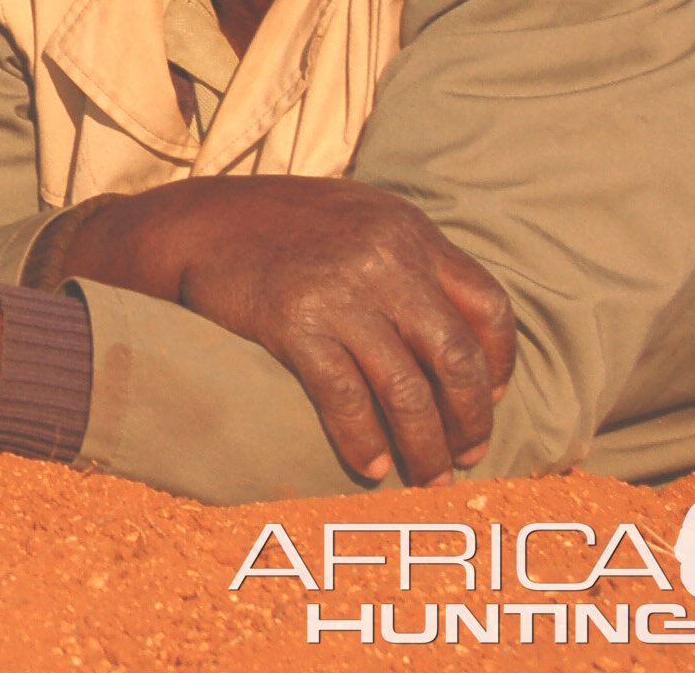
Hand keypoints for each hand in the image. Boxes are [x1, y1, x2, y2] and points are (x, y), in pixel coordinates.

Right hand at [57, 175, 515, 483]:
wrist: (193, 223)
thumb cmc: (279, 226)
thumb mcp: (358, 218)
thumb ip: (409, 260)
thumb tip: (460, 330)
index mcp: (408, 231)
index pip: (488, 306)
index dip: (500, 362)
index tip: (492, 395)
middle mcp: (384, 259)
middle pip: (458, 357)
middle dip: (471, 418)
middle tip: (466, 454)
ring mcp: (339, 291)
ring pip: (408, 390)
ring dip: (425, 445)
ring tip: (427, 475)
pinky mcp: (293, 323)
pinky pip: (345, 399)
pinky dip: (363, 441)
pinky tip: (370, 465)